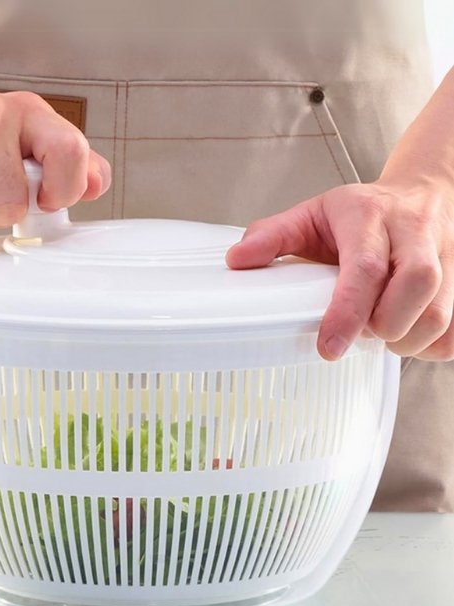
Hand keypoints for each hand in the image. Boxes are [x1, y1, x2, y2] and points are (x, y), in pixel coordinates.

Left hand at [226, 179, 453, 361]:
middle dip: (385, 326)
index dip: (347, 313)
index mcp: (370, 216)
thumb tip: (237, 260)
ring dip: (407, 340)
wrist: (424, 192)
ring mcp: (447, 255)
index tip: (329, 348)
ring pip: (440, 312)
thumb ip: (274, 236)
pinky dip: (433, 346)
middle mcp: (415, 232)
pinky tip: (409, 336)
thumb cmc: (363, 213)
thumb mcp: (313, 214)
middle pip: (417, 286)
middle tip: (362, 334)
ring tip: (383, 334)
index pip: (366, 268)